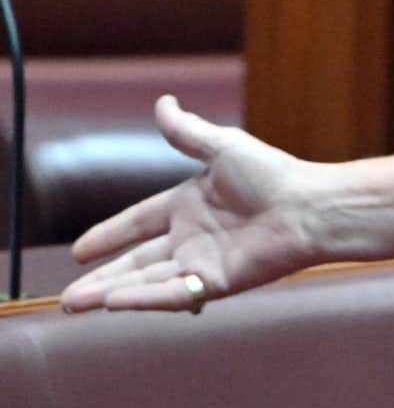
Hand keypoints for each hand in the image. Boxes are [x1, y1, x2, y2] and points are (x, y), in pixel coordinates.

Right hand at [59, 96, 324, 313]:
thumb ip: (187, 133)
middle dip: (101, 279)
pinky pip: (174, 293)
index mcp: (189, 206)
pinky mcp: (219, 282)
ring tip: (75, 305)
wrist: (311, 205)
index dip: (108, 235)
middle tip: (68, 297)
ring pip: (147, 282)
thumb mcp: (222, 147)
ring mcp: (204, 262)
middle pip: (136, 262)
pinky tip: (113, 303)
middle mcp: (193, 238)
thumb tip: (163, 102)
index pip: (137, 223)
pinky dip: (144, 298)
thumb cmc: (275, 174)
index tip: (79, 251)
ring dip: (111, 293)